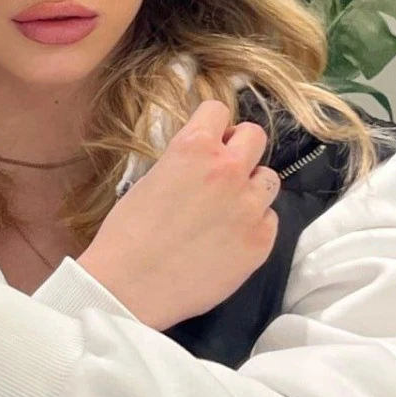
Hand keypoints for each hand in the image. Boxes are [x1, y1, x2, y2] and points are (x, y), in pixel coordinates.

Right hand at [77, 101, 280, 330]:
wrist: (129, 286)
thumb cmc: (126, 234)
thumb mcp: (150, 180)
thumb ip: (184, 164)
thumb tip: (201, 163)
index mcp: (194, 148)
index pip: (218, 110)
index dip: (211, 125)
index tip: (208, 139)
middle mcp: (228, 170)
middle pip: (256, 137)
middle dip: (239, 149)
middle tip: (222, 170)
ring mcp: (250, 207)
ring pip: (268, 179)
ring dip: (250, 188)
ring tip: (227, 209)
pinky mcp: (261, 241)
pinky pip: (269, 219)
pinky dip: (253, 224)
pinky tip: (228, 239)